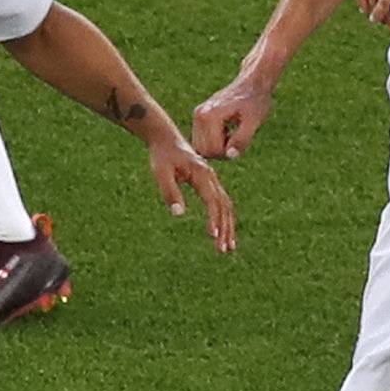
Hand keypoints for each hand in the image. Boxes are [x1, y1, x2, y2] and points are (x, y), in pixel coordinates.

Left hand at [145, 131, 238, 253]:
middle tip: (224, 250)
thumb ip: (170, 192)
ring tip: (228, 248)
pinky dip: (224, 219)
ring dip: (228, 227)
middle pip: (224, 206)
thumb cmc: (162, 156)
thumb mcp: (161, 173)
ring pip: (226, 206)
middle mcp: (211, 177)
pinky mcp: (209, 183)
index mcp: (202, 174)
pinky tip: (222, 232)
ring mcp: (212, 180)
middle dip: (225, 229)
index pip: (212, 201)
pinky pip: (221, 203)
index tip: (213, 236)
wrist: (166, 139)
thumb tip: (179, 214)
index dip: (214, 219)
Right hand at [191, 74, 273, 159]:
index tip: (241, 142)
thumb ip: (242, 139)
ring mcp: (198, 115)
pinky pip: (202, 140)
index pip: (212, 150)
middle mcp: (199, 115)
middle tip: (238, 139)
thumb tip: (230, 156)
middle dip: (221, 151)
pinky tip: (227, 132)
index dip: (228, 153)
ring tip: (232, 134)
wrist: (252, 84)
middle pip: (204, 151)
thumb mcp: (254, 122)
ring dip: (217, 147)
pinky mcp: (199, 117)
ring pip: (201, 147)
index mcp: (210, 116)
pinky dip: (214, 142)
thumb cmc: (255, 102)